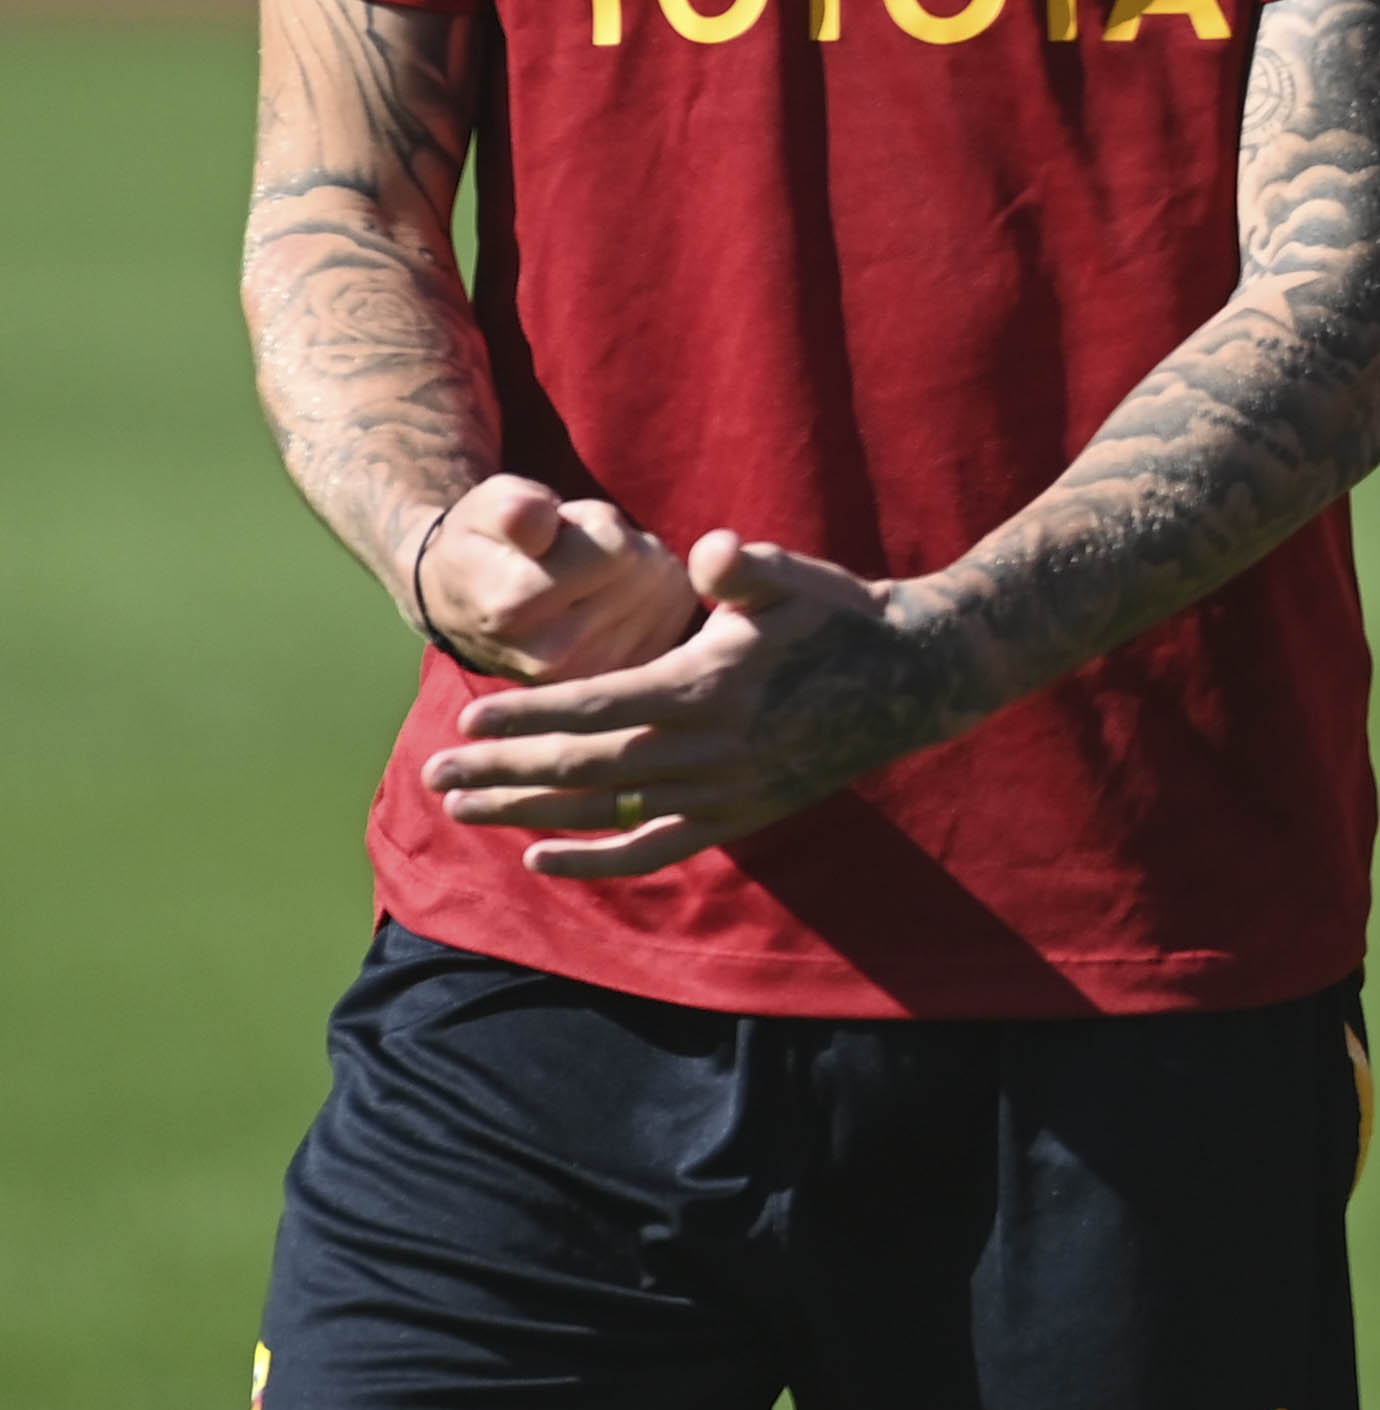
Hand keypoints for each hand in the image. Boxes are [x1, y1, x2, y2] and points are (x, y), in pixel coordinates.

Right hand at [400, 476, 698, 684]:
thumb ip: (515, 508)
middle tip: (570, 555)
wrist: (468, 603)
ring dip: (635, 571)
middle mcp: (557, 657)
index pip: (616, 548)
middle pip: (646, 567)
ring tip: (583, 577)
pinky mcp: (622, 676)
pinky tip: (610, 600)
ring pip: (664, 588)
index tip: (554, 533)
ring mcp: (594, 674)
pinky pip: (674, 612)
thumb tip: (532, 515)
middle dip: (617, 547)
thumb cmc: (487, 542)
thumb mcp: (492, 506)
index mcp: (515, 610)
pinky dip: (653, 597)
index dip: (591, 522)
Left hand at [424, 531, 994, 879]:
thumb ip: (743, 566)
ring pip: (606, 811)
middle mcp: (708, 748)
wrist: (917, 677)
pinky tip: (539, 857)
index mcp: (709, 684)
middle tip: (431, 776)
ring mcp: (724, 790)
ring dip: (527, 813)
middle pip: (584, 768)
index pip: (597, 707)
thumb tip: (712, 551)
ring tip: (462, 811)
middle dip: (502, 772)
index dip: (529, 718)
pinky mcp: (739, 815)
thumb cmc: (843, 615)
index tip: (466, 724)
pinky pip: (654, 846)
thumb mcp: (793, 577)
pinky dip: (596, 859)